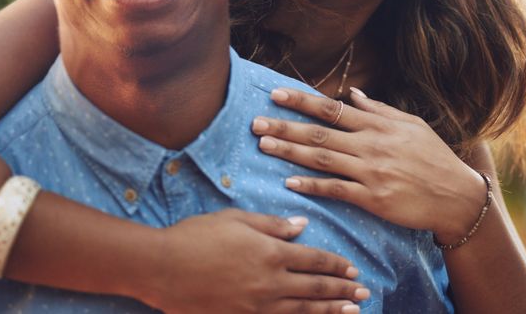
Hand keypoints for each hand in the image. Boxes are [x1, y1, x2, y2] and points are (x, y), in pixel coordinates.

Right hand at [140, 209, 368, 312]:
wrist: (162, 268)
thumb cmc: (195, 236)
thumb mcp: (236, 220)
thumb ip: (272, 225)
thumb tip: (301, 226)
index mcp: (270, 252)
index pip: (314, 259)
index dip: (335, 265)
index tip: (351, 269)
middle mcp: (269, 282)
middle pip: (315, 288)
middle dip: (342, 291)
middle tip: (363, 294)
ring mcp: (256, 305)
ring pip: (302, 310)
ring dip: (329, 311)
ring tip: (350, 312)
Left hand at [251, 87, 487, 245]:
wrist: (456, 196)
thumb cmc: (435, 159)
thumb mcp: (413, 126)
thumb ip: (380, 111)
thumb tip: (355, 95)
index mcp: (379, 125)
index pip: (332, 109)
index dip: (302, 101)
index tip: (276, 94)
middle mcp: (372, 145)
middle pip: (320, 133)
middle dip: (285, 126)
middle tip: (255, 122)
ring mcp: (372, 172)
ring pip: (323, 159)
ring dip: (290, 152)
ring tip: (263, 145)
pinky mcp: (373, 198)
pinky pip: (336, 190)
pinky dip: (312, 185)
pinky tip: (290, 181)